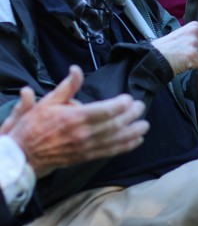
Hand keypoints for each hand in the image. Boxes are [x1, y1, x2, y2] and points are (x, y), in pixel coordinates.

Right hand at [1, 65, 148, 177]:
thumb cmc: (34, 126)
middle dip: (131, 115)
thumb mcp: (48, 102)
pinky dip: (126, 146)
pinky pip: (110, 151)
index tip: (128, 98)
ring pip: (116, 139)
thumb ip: (67, 86)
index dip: (121, 104)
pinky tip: (137, 141)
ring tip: (145, 124)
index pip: (105, 111)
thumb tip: (76, 69)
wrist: (24, 154)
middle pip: (114, 124)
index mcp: (75, 118)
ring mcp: (86, 147)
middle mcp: (83, 133)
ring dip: (133, 132)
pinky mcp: (87, 156)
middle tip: (140, 107)